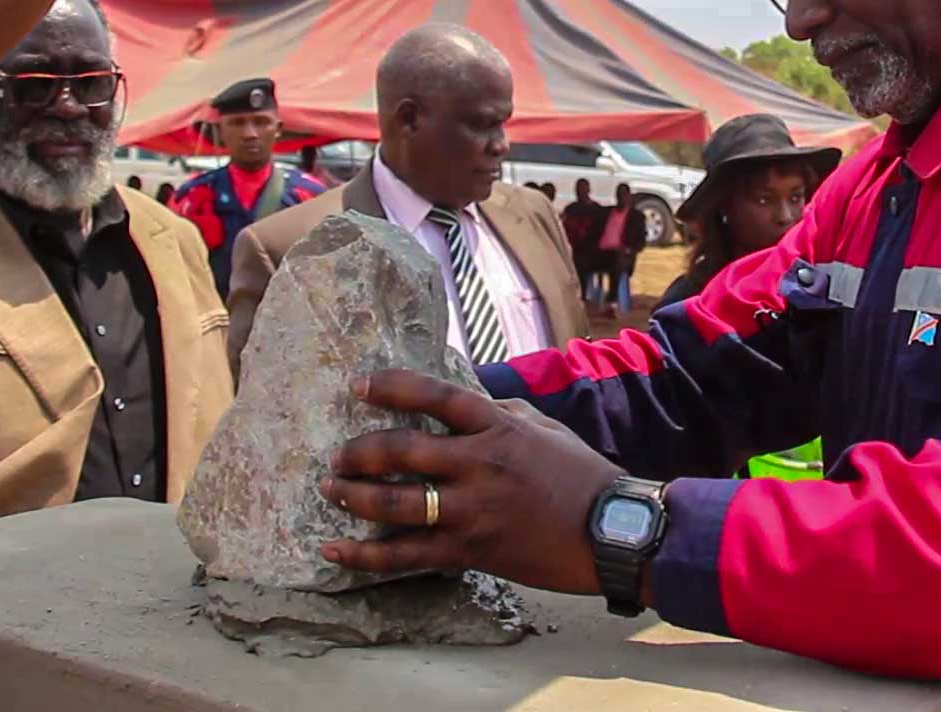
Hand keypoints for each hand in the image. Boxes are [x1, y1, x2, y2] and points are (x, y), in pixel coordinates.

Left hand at [320, 369, 624, 595]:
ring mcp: (472, 511)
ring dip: (353, 496)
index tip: (359, 385)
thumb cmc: (579, 474)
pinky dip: (365, 555)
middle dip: (360, 452)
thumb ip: (499, 411)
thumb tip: (465, 396)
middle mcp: (479, 465)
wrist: (610, 532)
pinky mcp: (470, 551)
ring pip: (397, 504)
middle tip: (337, 454)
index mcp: (497, 428)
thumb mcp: (543, 427)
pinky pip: (407, 555)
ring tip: (330, 489)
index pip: (436, 397)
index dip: (394, 387)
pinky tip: (334, 550)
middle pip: (403, 451)